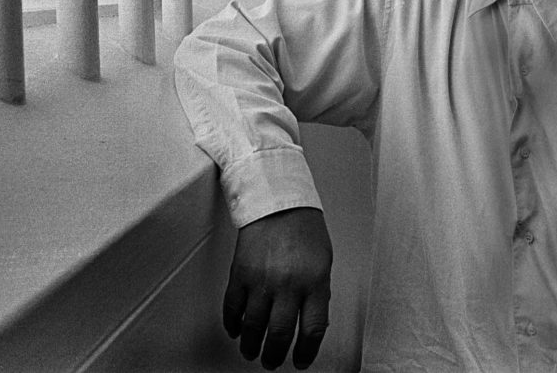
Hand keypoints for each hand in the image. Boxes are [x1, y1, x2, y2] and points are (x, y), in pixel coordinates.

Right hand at [223, 207, 332, 369]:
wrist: (277, 200)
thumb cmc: (304, 227)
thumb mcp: (323, 262)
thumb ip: (317, 293)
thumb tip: (310, 322)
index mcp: (314, 282)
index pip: (312, 330)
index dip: (306, 352)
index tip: (301, 361)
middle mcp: (288, 285)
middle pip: (280, 334)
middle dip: (275, 355)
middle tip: (272, 362)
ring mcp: (261, 280)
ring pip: (254, 326)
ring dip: (251, 345)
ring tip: (251, 352)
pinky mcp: (240, 273)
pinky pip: (233, 307)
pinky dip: (232, 323)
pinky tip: (235, 330)